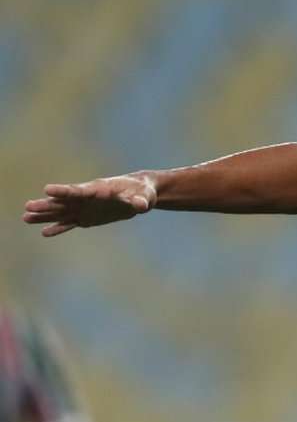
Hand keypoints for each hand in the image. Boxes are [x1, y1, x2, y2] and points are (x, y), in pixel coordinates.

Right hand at [21, 175, 156, 236]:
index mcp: (99, 189)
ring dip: (45, 216)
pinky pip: (70, 224)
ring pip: (62, 212)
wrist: (140, 193)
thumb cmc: (142, 191)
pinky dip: (59, 228)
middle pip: (64, 202)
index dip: (63, 191)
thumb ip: (140, 200)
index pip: (78, 190)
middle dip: (47, 205)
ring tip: (26, 217)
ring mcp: (86, 208)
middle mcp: (87, 199)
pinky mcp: (88, 218)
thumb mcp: (144, 195)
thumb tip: (141, 205)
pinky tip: (44, 232)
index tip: (47, 189)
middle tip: (27, 207)